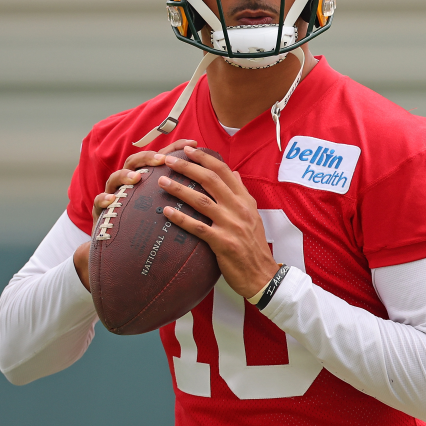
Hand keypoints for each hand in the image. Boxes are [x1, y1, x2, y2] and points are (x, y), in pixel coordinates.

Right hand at [74, 139, 198, 291]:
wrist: (122, 254)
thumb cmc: (151, 229)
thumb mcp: (170, 211)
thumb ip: (190, 198)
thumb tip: (221, 188)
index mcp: (148, 180)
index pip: (162, 158)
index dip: (177, 148)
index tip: (193, 143)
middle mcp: (130, 183)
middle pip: (136, 161)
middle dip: (148, 158)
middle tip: (162, 160)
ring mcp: (114, 195)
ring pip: (115, 177)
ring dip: (125, 175)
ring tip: (136, 178)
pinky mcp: (102, 211)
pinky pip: (100, 202)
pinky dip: (104, 199)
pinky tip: (112, 201)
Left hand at [157, 145, 278, 298]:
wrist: (262, 275)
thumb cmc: (254, 246)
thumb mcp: (253, 215)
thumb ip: (242, 193)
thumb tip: (233, 174)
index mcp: (245, 200)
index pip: (224, 171)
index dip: (205, 158)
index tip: (189, 150)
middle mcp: (239, 209)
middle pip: (210, 180)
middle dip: (188, 167)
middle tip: (169, 159)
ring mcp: (230, 225)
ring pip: (202, 201)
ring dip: (180, 189)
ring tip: (162, 181)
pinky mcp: (222, 243)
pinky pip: (198, 228)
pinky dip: (181, 219)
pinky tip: (167, 213)